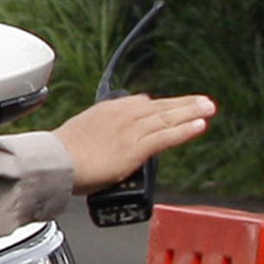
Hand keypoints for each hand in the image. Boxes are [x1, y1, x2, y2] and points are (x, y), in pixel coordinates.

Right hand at [54, 91, 218, 192]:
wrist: (54, 162)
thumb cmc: (59, 154)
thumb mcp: (75, 134)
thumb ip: (92, 135)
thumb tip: (96, 145)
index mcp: (106, 111)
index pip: (139, 104)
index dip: (158, 106)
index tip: (169, 106)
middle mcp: (122, 116)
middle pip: (158, 107)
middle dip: (182, 104)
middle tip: (202, 101)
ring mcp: (131, 131)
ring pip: (167, 118)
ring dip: (190, 112)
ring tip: (208, 108)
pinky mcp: (137, 148)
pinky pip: (166, 136)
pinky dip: (185, 130)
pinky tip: (200, 125)